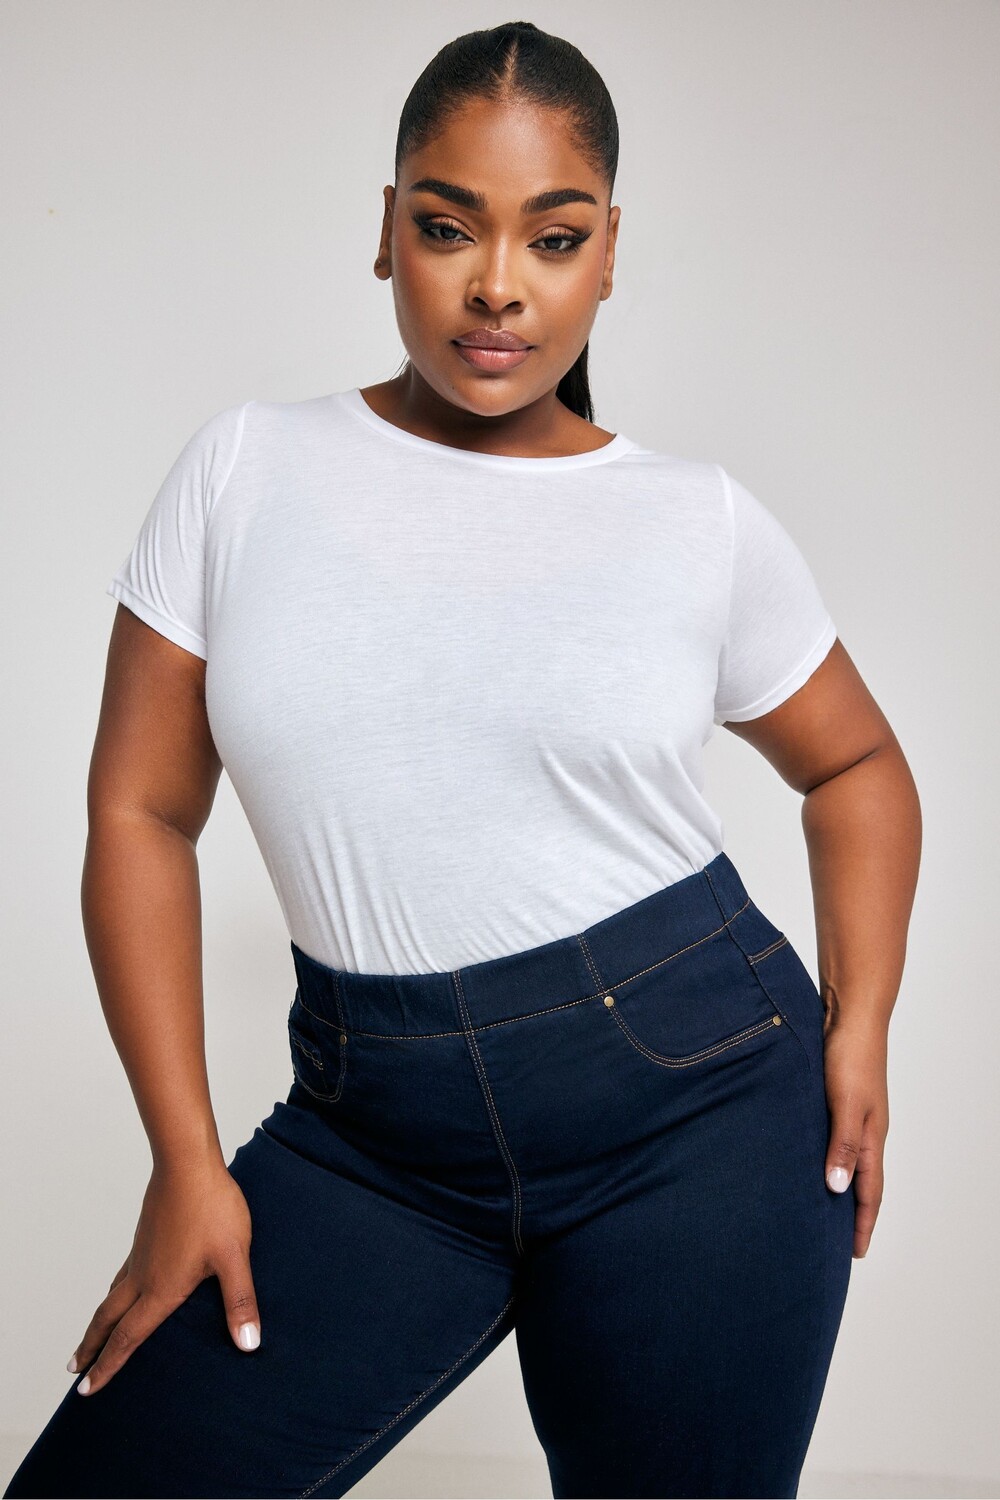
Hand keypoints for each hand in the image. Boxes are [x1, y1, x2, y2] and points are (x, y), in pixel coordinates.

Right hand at [67, 1157, 260, 1394]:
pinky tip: (125, 1285)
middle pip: (108, 1319)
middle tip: (73, 1370)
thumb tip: (249, 1344)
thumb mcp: (234, 1258)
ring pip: (112, 1295)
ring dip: (100, 1320)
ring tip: (94, 1335)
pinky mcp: (145, 1236)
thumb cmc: (213, 1209)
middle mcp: (143, 1276)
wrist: (188, 1164)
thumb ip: (240, 1302)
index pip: (129, 1338)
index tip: (87, 1389)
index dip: (108, 1366)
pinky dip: (115, 1291)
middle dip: (91, 1348)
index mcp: (161, 1289)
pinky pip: (123, 1273)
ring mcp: (141, 1254)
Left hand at [821, 1017, 889, 1257]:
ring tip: (817, 1209)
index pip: (869, 1191)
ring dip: (835, 1185)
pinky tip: (804, 1159)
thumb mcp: (846, 1104)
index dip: (862, 1223)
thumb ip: (842, 1145)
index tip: (855, 1253)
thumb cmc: (850, 1055)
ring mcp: (850, 1114)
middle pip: (860, 1181)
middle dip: (851, 1213)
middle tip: (835, 1243)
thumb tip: (837, 1189)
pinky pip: (831, 1139)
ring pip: (844, 1160)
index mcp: (872, 1136)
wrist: (849, 1013)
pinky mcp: (835, 1098)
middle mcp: (864, 1129)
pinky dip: (823, 1157)